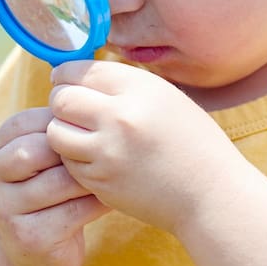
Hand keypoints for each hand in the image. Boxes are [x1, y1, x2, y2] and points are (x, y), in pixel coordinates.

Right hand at [0, 107, 110, 265]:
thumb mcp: (42, 158)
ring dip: (90, 177)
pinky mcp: (29, 237)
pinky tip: (111, 198)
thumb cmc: (48, 191)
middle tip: (104, 150)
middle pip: (36, 149)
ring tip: (114, 173)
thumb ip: (55, 130)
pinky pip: (73, 212)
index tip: (91, 126)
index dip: (62, 121)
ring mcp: (6, 209)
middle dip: (73, 150)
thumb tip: (90, 86)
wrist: (32, 251)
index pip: (25, 121)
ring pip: (59, 181)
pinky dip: (98, 202)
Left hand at [47, 60, 235, 233]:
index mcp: (140, 89)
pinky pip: (68, 162)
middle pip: (61, 99)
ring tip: (81, 133)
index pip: (80, 70)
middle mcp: (121, 117)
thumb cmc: (192, 143)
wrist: (211, 195)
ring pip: (56, 131)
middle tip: (70, 108)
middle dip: (60, 101)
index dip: (66, 75)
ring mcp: (108, 152)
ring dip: (62, 130)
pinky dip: (74, 158)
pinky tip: (95, 158)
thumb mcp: (165, 97)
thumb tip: (78, 75)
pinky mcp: (101, 181)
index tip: (66, 81)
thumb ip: (123, 84)